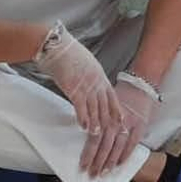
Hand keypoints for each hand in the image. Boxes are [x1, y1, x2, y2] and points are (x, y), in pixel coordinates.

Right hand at [35, 23, 124, 166]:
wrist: (58, 47)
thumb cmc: (70, 53)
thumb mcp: (88, 64)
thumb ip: (92, 76)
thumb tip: (93, 85)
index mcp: (100, 76)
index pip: (112, 96)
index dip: (117, 110)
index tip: (121, 121)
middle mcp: (96, 82)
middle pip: (105, 105)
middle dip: (108, 120)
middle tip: (112, 133)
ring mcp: (85, 86)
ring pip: (94, 108)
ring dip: (96, 123)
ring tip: (98, 134)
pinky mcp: (73, 88)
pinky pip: (80, 106)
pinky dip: (83, 117)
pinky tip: (84, 126)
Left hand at [91, 72, 160, 174]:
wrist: (140, 83)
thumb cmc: (120, 94)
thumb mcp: (104, 104)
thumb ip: (98, 118)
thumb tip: (86, 134)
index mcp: (105, 115)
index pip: (94, 138)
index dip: (88, 153)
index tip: (82, 165)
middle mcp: (115, 120)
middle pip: (104, 144)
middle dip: (97, 161)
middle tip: (91, 173)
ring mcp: (129, 123)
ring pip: (117, 146)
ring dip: (109, 161)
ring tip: (103, 173)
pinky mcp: (140, 125)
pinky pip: (132, 143)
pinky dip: (125, 154)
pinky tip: (119, 164)